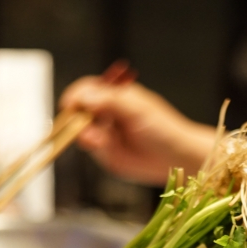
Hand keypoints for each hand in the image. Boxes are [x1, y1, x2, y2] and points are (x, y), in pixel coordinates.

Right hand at [60, 77, 214, 184]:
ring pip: (81, 132)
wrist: (177, 157)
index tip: (70, 105)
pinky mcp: (106, 153)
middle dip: (77, 120)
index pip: (85, 90)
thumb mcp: (137, 110)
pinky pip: (92, 149)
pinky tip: (105, 148)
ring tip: (99, 141)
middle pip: (78, 111)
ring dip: (85, 136)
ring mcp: (104, 133)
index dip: (75, 97)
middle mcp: (106, 112)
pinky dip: (94, 148)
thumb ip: (109, 101)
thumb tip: (83, 97)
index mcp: (113, 95)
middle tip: (85, 128)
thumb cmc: (163, 128)